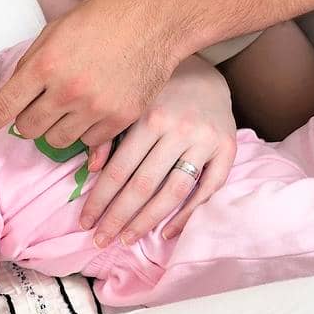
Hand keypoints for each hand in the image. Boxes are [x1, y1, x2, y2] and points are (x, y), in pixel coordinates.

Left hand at [0, 0, 181, 155]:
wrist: (154, 20)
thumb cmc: (103, 18)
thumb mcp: (55, 31)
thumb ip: (31, 64)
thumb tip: (12, 96)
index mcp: (45, 64)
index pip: (2, 108)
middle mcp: (67, 91)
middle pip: (28, 130)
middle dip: (28, 119)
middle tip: (44, 99)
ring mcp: (95, 108)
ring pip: (56, 140)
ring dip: (56, 126)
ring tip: (74, 99)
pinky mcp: (119, 119)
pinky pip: (87, 143)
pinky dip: (85, 130)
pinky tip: (96, 104)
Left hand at [77, 55, 237, 246]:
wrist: (206, 73)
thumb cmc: (159, 92)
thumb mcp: (131, 103)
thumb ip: (109, 135)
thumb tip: (92, 171)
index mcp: (150, 116)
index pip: (120, 170)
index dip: (100, 199)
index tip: (85, 222)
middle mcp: (179, 130)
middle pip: (144, 185)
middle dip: (118, 217)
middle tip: (100, 240)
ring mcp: (205, 141)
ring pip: (174, 192)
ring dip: (147, 221)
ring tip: (127, 239)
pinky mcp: (227, 149)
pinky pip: (207, 190)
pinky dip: (188, 215)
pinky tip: (167, 232)